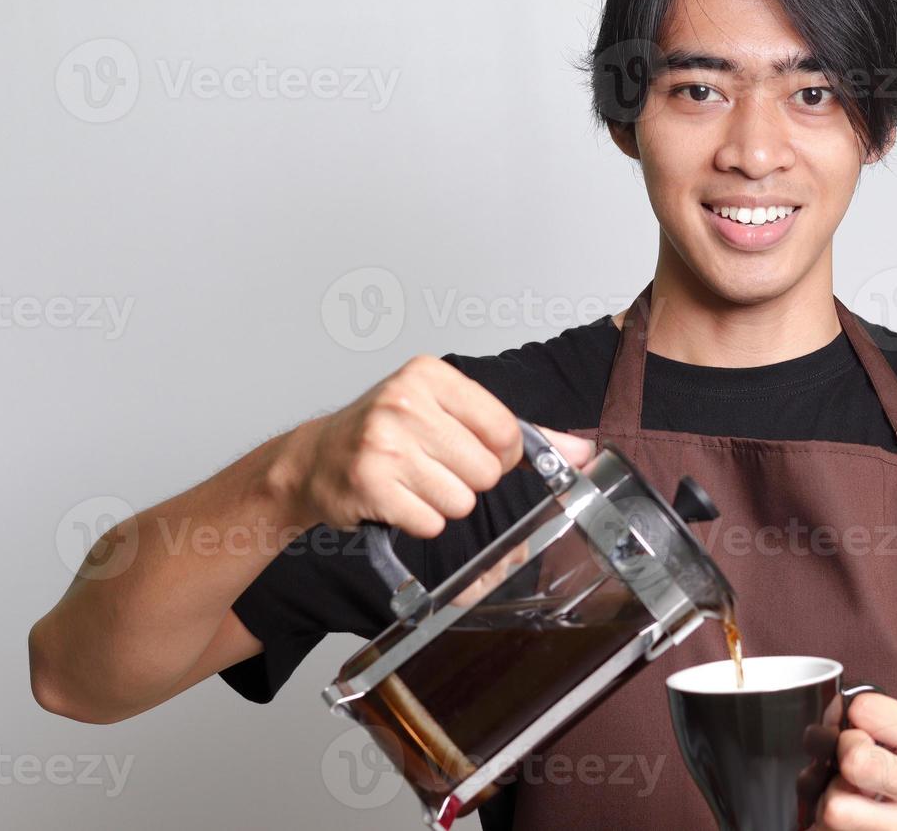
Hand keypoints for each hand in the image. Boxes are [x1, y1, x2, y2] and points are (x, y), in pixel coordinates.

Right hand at [283, 354, 595, 537]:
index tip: (468, 449)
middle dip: (467, 481)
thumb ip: (517, 430)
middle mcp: (404, 402)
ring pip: (461, 501)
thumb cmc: (386, 434)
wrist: (313, 460)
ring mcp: (383, 444)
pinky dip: (418, 521)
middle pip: (487, 471)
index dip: (498, 454)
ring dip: (442, 503)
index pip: (507, 431)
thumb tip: (583, 451)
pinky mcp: (369, 485)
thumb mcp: (448, 413)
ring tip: (411, 483)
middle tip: (431, 467)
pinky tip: (395, 500)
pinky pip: (430, 522)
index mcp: (430, 374)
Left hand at [814, 693, 896, 830]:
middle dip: (839, 758)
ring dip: (832, 800)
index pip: (866, 712)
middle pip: (853, 763)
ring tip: (849, 796)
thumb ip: (895, 726)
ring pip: (837, 813)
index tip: (860, 727)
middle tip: (849, 764)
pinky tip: (858, 818)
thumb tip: (841, 720)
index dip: (853, 716)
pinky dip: (842, 828)